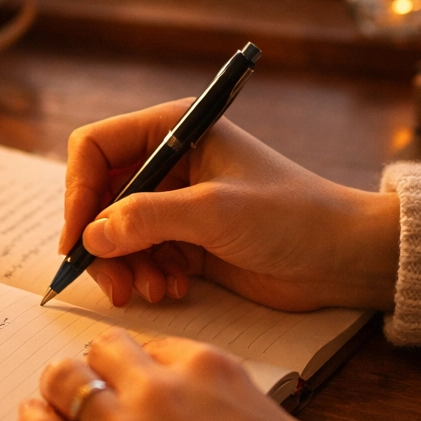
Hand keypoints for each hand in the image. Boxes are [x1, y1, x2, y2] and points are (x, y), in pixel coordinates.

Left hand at [18, 328, 325, 420]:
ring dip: (60, 383)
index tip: (137, 373)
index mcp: (207, 369)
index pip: (157, 344)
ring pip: (67, 379)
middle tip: (94, 376)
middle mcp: (158, 387)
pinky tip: (33, 417)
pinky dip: (33, 420)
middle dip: (99, 360)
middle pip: (105, 349)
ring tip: (55, 392)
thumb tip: (225, 403)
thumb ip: (242, 401)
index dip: (144, 361)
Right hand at [61, 100, 398, 309]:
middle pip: (100, 196)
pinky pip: (141, 256)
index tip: (77, 239)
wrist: (343, 258)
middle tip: (115, 283)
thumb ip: (148, 219)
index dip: (78, 191)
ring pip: (116, 232)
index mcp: (175, 129)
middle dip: (102, 241)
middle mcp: (169, 161)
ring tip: (152, 292)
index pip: (97, 147)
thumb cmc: (291, 217)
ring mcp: (176, 202)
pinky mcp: (186, 239)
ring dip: (125, 266)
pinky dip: (146, 276)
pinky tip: (173, 291)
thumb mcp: (215, 212)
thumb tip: (90, 236)